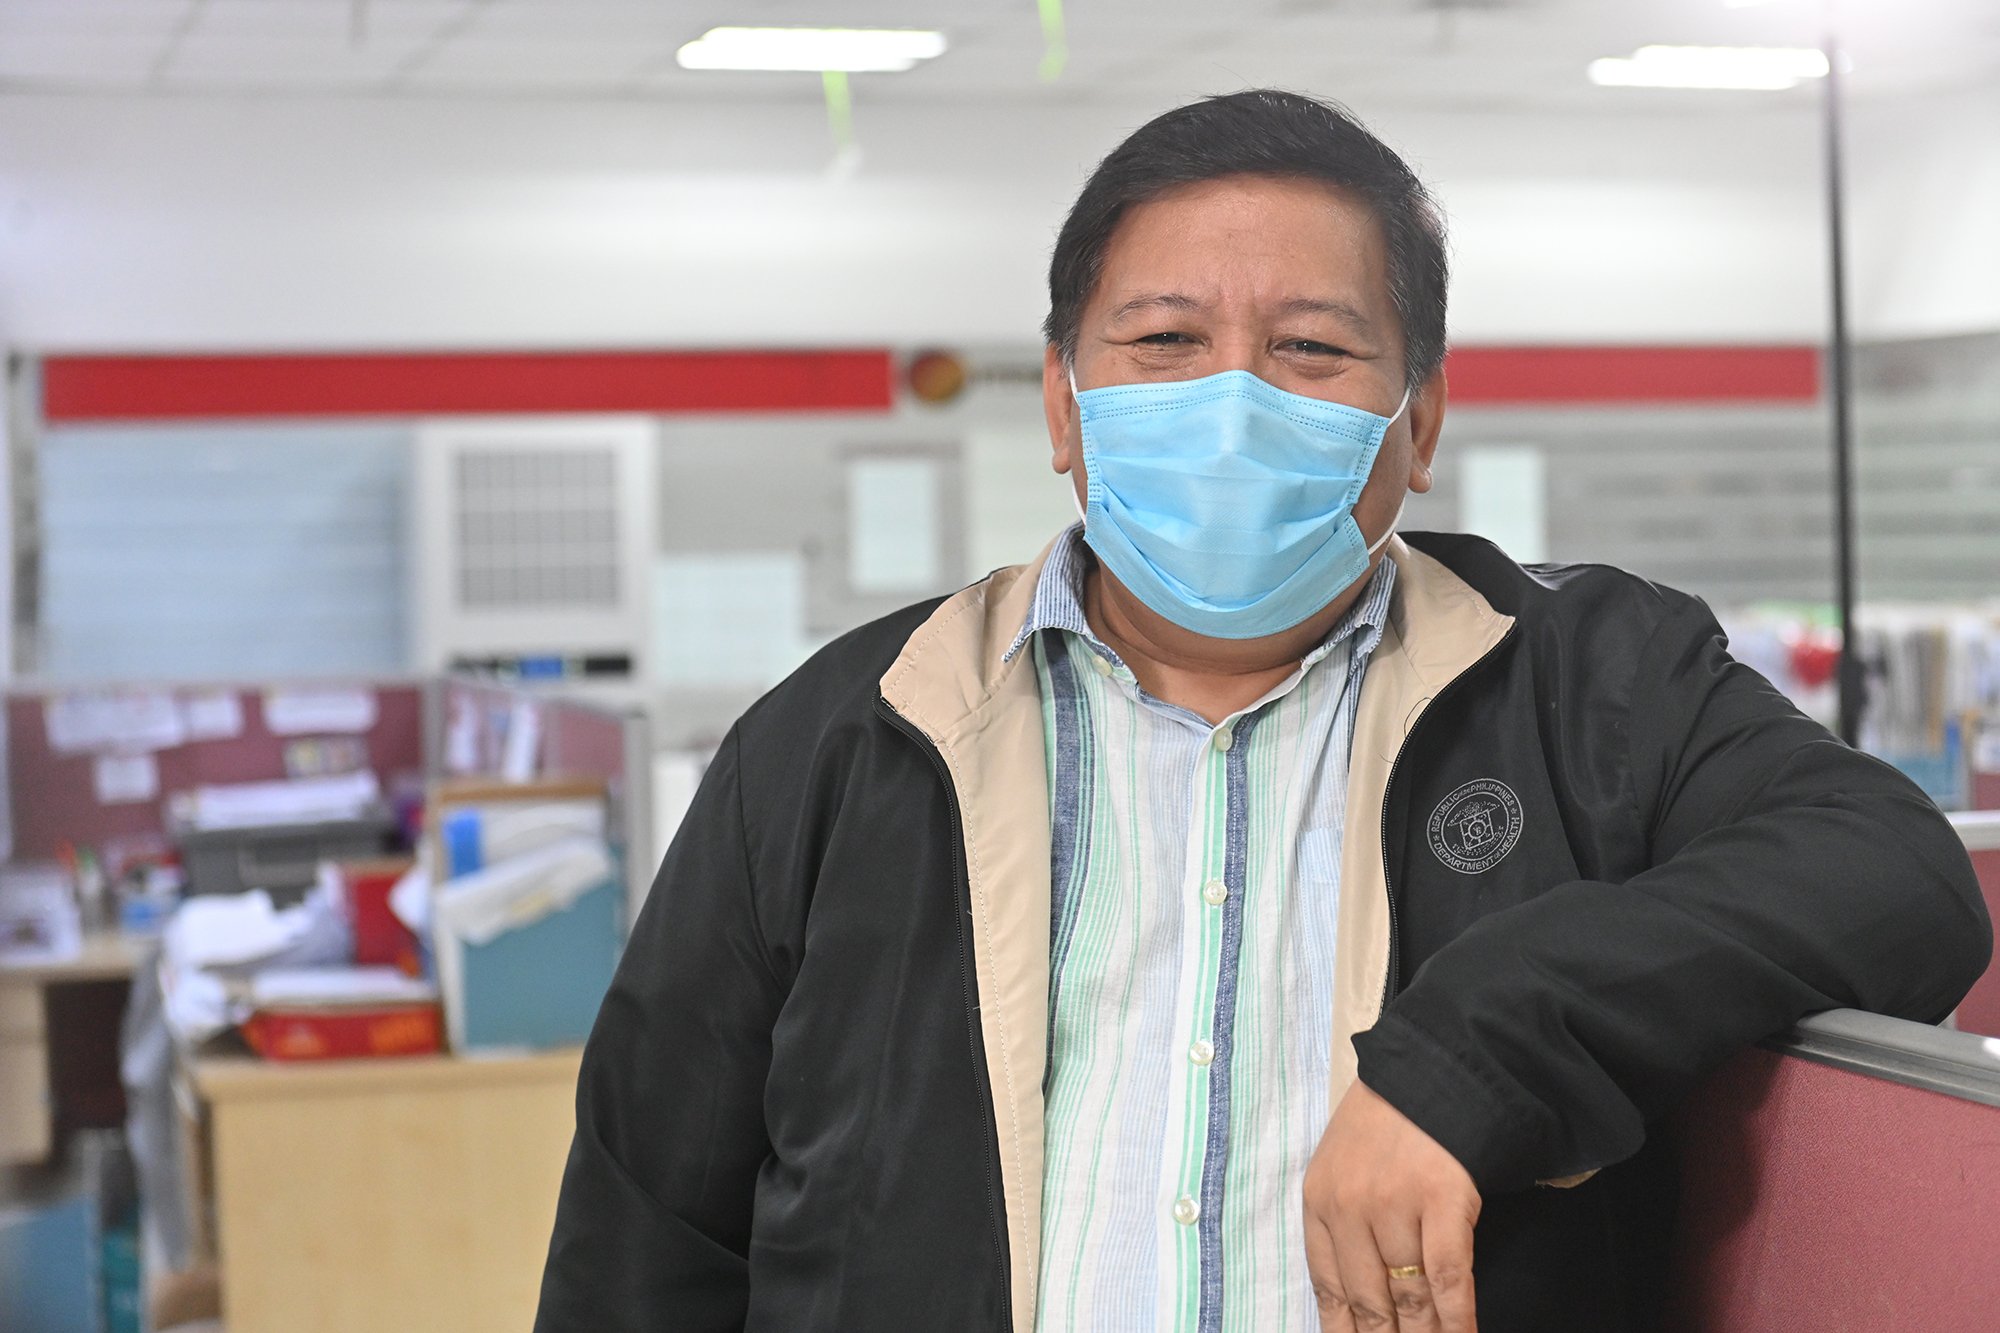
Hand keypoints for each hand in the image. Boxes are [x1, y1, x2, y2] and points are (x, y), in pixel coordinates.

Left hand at [1303, 1079, 1480, 1331]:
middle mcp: (1349, 1208)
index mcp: (1319, 1203)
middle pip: (1369, 1304)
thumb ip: (1341, 1228)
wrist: (1433, 1066)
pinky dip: (1457, 1318)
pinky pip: (1449, 1277)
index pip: (1328, 1291)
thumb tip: (1352, 1306)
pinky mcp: (1442, 1199)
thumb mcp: (1340, 1168)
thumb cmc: (1387, 1124)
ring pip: (1410, 1299)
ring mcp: (1395, 1204)